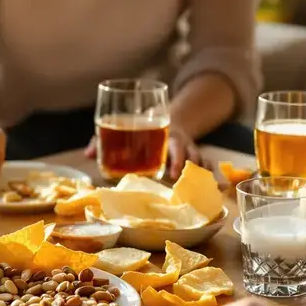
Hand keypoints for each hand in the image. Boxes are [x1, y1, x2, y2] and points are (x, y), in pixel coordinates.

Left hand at [83, 130, 207, 179]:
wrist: (167, 116)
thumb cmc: (139, 128)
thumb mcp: (123, 128)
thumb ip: (104, 140)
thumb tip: (86, 154)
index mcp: (163, 133)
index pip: (172, 143)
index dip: (174, 156)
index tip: (172, 172)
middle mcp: (179, 140)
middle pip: (188, 151)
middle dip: (186, 164)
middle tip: (181, 179)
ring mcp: (189, 148)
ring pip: (201, 158)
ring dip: (204, 172)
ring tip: (210, 189)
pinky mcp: (195, 156)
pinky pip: (206, 164)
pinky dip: (212, 174)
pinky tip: (219, 188)